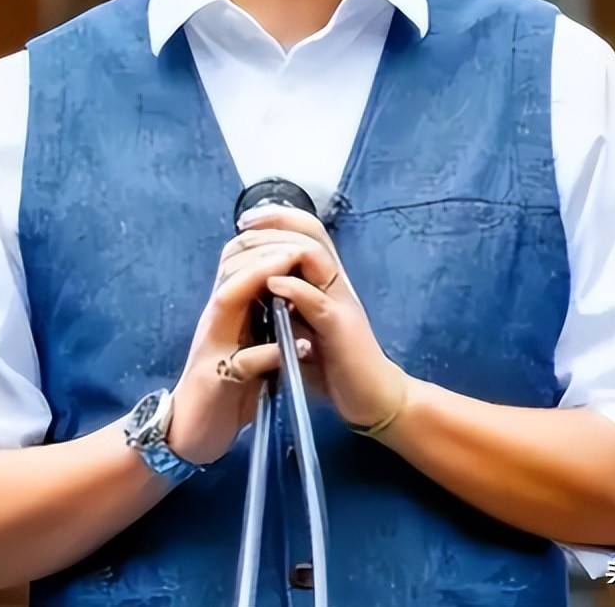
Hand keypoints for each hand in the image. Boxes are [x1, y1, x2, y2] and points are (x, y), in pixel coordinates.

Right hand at [167, 225, 331, 465]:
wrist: (189, 434)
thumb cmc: (223, 388)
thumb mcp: (245, 345)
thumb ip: (261, 319)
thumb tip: (293, 291)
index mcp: (225, 312)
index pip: (236, 262)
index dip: (263, 243)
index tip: (297, 234)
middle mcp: (215, 321)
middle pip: (230, 270)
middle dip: (265, 252)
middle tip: (300, 246)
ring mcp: (211, 349)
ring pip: (227, 300)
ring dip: (258, 282)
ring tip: (290, 275)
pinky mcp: (215, 382)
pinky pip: (240, 363)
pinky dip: (268, 353)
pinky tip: (298, 348)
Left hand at [241, 207, 407, 432]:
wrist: (371, 396)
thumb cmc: (334, 363)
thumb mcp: (304, 325)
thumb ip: (286, 303)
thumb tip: (256, 284)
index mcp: (327, 280)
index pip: (308, 231)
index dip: (278, 218)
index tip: (245, 220)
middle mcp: (336, 283)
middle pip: (311, 233)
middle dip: (274, 222)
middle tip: (244, 223)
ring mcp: (341, 302)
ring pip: (316, 256)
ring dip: (280, 247)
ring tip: (252, 246)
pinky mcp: (341, 328)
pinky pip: (319, 301)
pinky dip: (295, 288)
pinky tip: (272, 284)